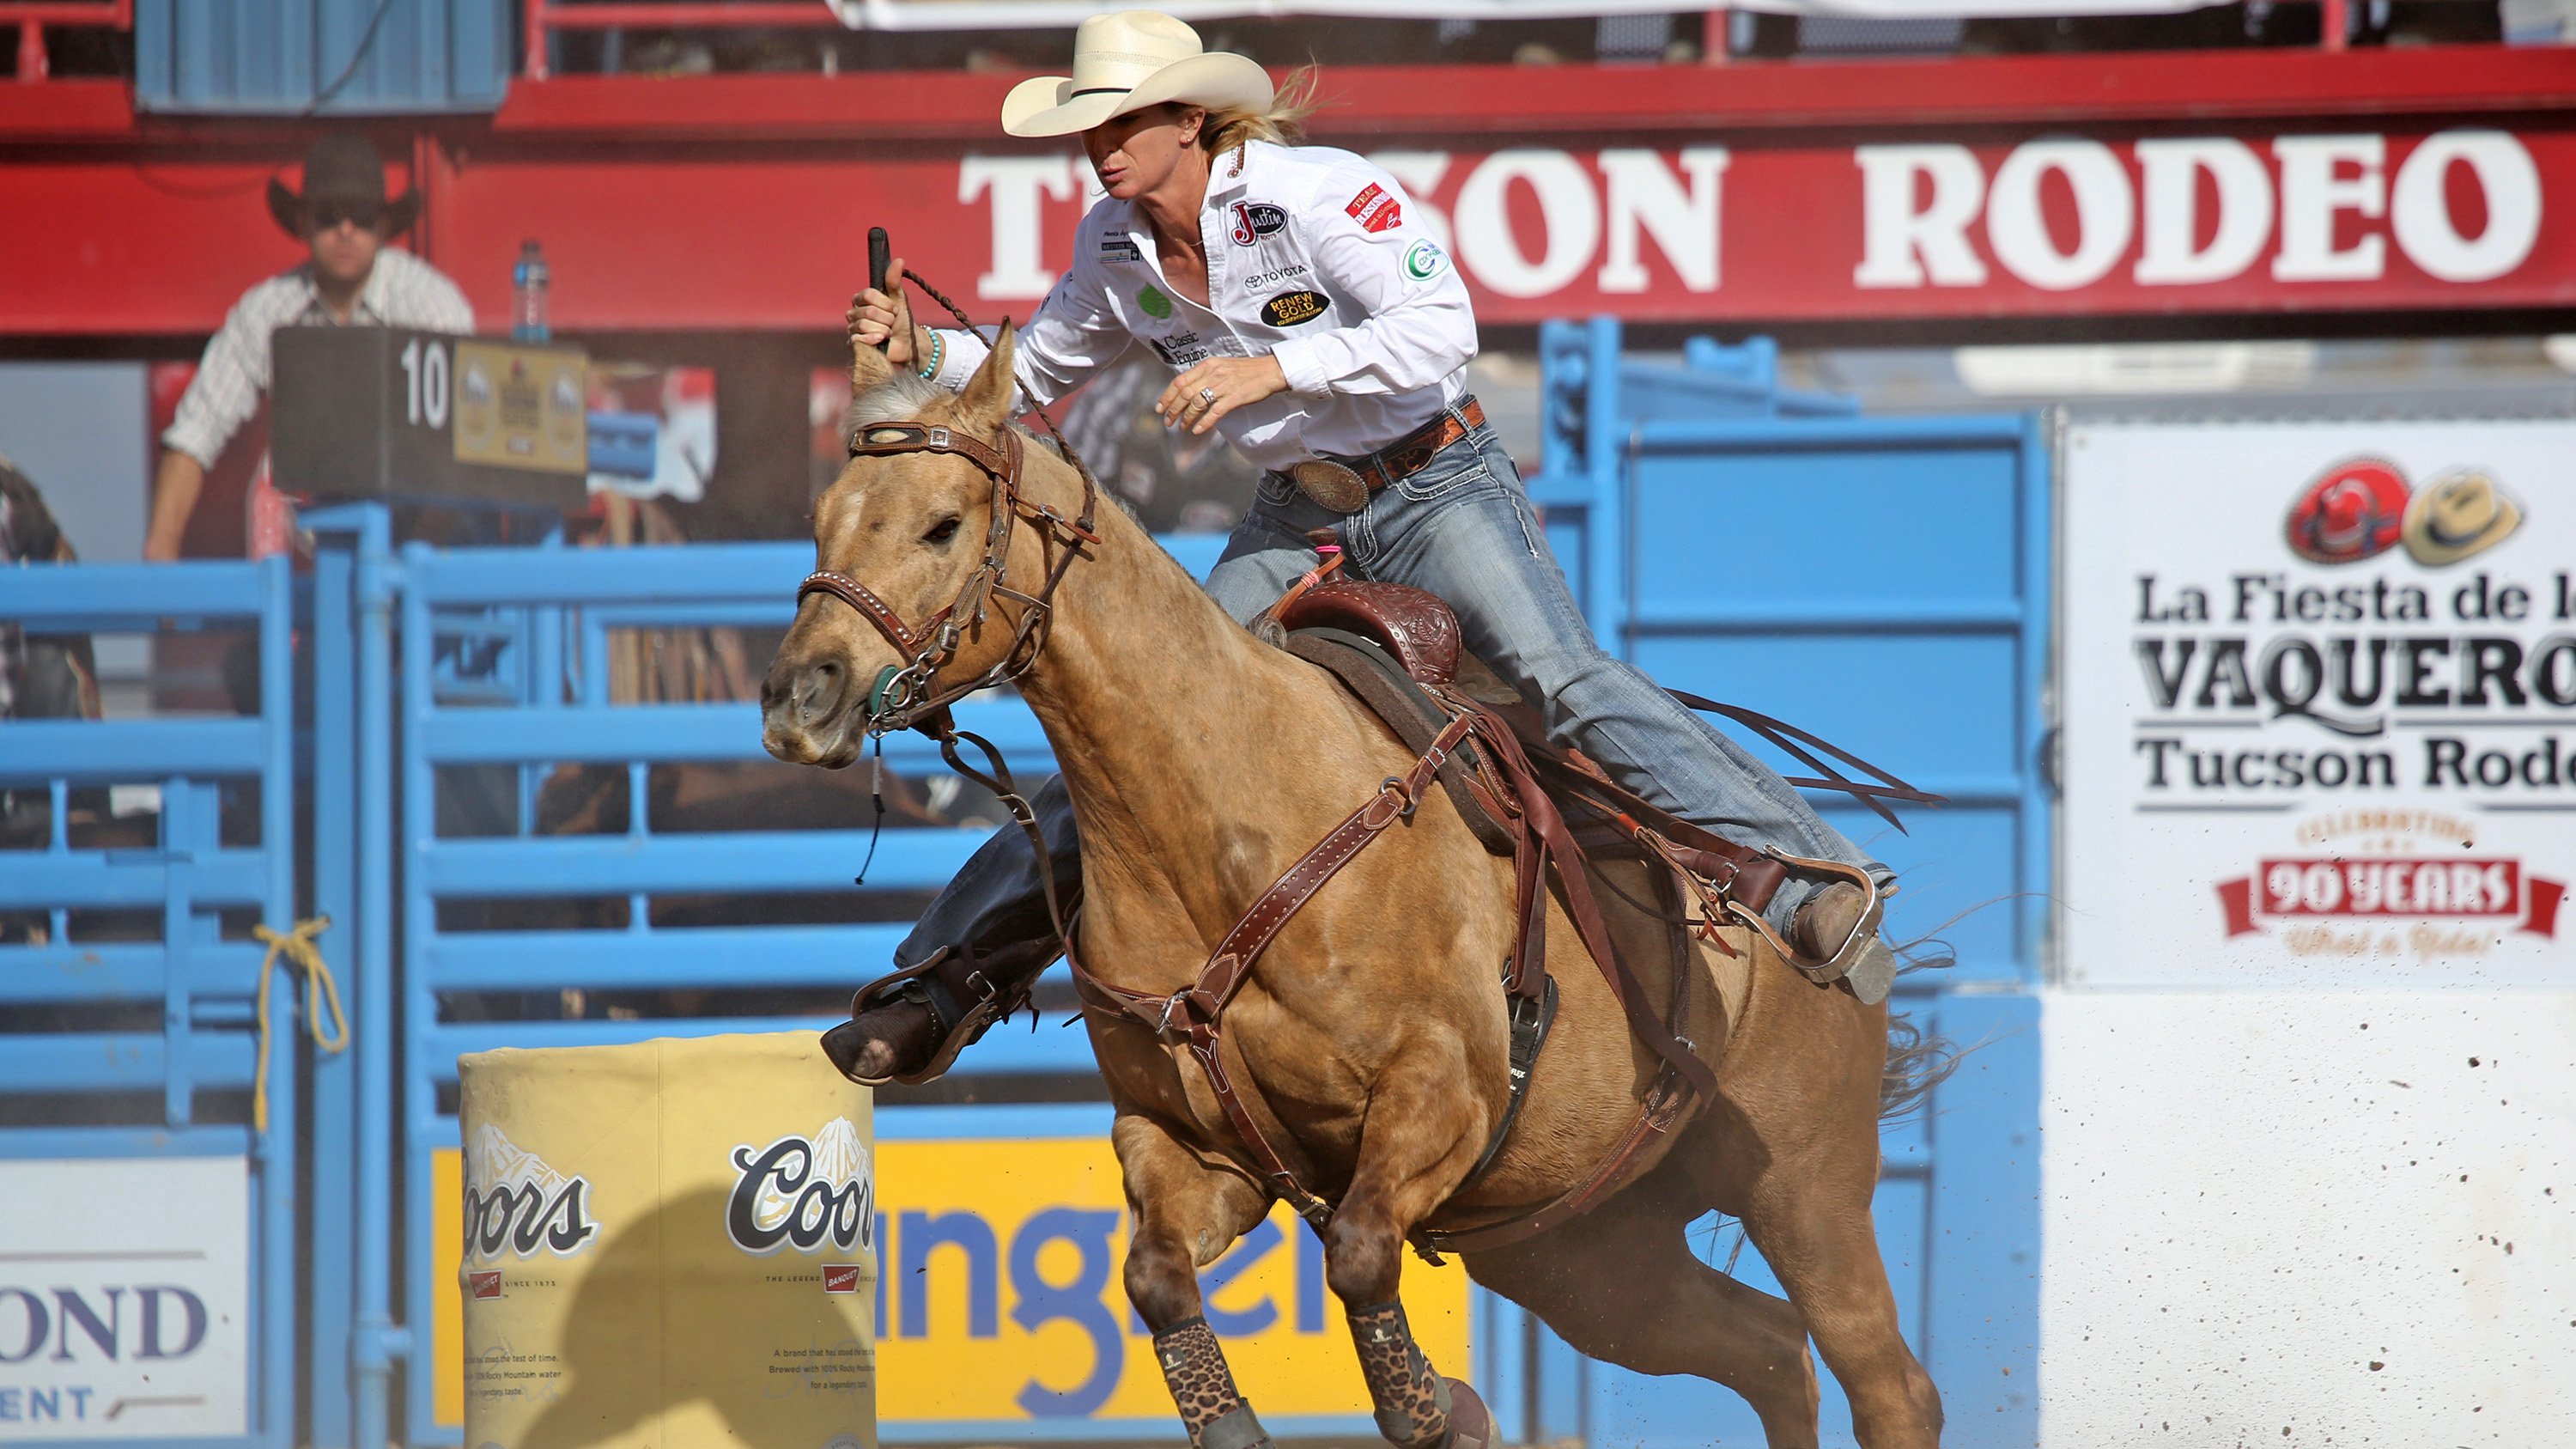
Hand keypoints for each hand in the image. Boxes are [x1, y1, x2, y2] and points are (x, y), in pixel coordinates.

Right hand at [846, 255, 925, 371]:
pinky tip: (881, 340)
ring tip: (888, 332)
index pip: (868, 295)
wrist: (906, 342)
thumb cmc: (901, 319)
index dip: (885, 303)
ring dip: (883, 330)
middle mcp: (854, 312)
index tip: (895, 308)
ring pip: (865, 325)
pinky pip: (859, 339)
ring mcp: (852, 328)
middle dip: (887, 318)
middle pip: (869, 311)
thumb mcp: (899, 298)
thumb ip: (894, 280)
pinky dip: (874, 339)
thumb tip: (899, 260)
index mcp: (862, 298)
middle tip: (892, 322)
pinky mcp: (854, 343)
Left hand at [1156, 355, 1288, 435]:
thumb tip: (1186, 391)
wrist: (1270, 371)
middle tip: (1168, 422)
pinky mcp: (1235, 397)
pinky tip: (1197, 430)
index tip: (1159, 408)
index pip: (1179, 381)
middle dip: (1173, 410)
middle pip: (1185, 393)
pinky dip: (1204, 423)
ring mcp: (1224, 386)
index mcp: (1207, 365)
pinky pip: (1215, 412)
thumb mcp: (1221, 367)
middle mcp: (1213, 374)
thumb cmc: (1246, 371)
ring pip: (1197, 404)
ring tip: (1183, 427)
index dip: (1167, 396)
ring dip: (1187, 418)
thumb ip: (1204, 376)